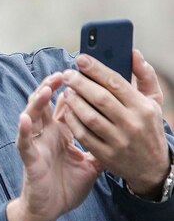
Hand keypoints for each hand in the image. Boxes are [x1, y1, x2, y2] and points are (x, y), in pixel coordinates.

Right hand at [7, 73, 103, 220]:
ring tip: (46, 88)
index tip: (81, 75)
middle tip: (63, 73)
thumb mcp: (91, 165)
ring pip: (32, 116)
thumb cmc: (66, 187)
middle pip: (46, 104)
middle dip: (52, 87)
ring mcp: (36, 144)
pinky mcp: (29, 157)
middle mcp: (46, 135)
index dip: (71, 91)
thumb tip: (119, 136)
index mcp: (61, 134)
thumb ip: (100, 148)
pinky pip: (24, 142)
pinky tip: (25, 118)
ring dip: (37, 101)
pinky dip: (24, 130)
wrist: (50, 210)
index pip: (65, 107)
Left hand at [57, 51, 169, 198]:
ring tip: (67, 91)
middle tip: (67, 74)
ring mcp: (119, 140)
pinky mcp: (106, 154)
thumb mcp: (153, 101)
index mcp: (143, 107)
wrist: (152, 167)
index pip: (116, 82)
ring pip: (90, 116)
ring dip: (74, 101)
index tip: (80, 58)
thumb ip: (144, 75)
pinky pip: (84, 135)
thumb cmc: (148, 126)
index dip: (95, 69)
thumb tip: (133, 53)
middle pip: (100, 98)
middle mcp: (132, 123)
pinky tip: (67, 111)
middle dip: (80, 83)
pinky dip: (73, 121)